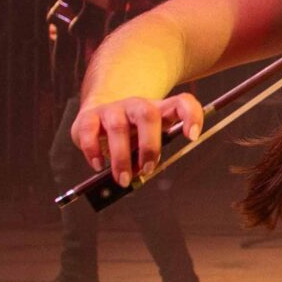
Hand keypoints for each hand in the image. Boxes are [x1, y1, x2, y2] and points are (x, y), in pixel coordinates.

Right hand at [74, 92, 205, 184]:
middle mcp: (136, 105)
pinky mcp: (89, 117)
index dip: (191, 117)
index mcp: (159, 110)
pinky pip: (90, 131)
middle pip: (148, 114)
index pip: (182, 103)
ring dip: (121, 157)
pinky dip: (94, 150)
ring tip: (123, 179)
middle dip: (149, 145)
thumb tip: (141, 177)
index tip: (192, 137)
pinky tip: (99, 165)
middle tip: (147, 170)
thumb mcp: (145, 143)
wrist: (98, 117)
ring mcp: (112, 109)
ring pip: (118, 127)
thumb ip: (149, 158)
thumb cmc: (129, 134)